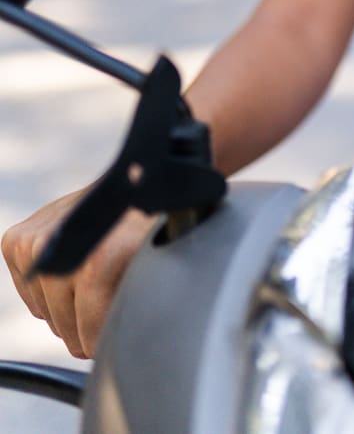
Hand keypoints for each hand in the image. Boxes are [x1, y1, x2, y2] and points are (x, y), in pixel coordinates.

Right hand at [2, 189, 156, 357]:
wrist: (133, 185)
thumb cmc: (152, 226)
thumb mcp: (159, 266)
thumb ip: (140, 305)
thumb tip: (130, 345)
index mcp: (99, 261)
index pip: (89, 331)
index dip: (102, 342)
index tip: (111, 342)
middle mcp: (62, 249)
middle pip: (65, 325)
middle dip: (86, 331)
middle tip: (104, 320)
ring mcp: (35, 241)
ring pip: (45, 313)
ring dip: (68, 314)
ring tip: (93, 295)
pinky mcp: (17, 240)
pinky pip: (29, 293)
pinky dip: (48, 296)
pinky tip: (71, 280)